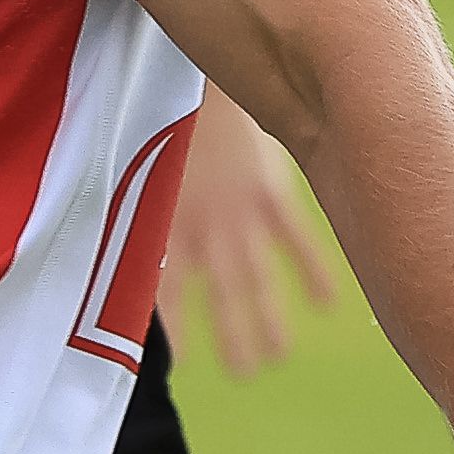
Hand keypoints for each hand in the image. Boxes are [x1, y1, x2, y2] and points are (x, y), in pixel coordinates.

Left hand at [162, 102, 336, 375]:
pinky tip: (328, 305)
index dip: (176, 328)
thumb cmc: (168, 122)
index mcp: (171, 224)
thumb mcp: (149, 171)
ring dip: (271, 317)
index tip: (182, 364)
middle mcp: (208, 227)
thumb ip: (149, 211)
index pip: (167, 290)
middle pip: (223, 294)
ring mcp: (244, 213)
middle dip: (234, 336)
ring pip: (260, 277)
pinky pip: (297, 241)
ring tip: (279, 355)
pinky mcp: (275, 193)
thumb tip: (125, 248)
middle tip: (246, 374)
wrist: (205, 79)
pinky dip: (313, 273)